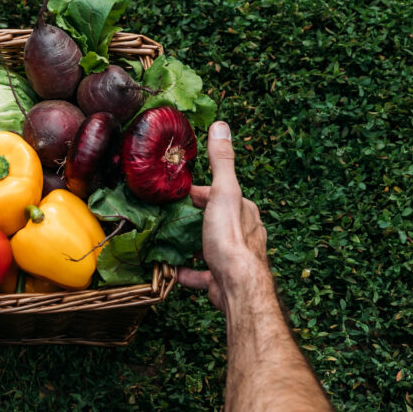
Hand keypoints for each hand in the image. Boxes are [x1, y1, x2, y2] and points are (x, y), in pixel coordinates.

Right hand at [178, 122, 271, 315]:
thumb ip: (221, 162)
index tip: (178, 194)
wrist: (236, 285)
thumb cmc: (230, 238)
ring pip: (208, 247)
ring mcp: (231, 258)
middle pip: (214, 220)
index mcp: (244, 210)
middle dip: (194, 218)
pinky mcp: (220, 279)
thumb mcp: (224, 192)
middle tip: (169, 216)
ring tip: (168, 241)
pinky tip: (173, 269)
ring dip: (190, 244)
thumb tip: (220, 126)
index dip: (198, 192)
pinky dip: (187, 271)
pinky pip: (201, 274)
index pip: (219, 194)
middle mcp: (243, 232)